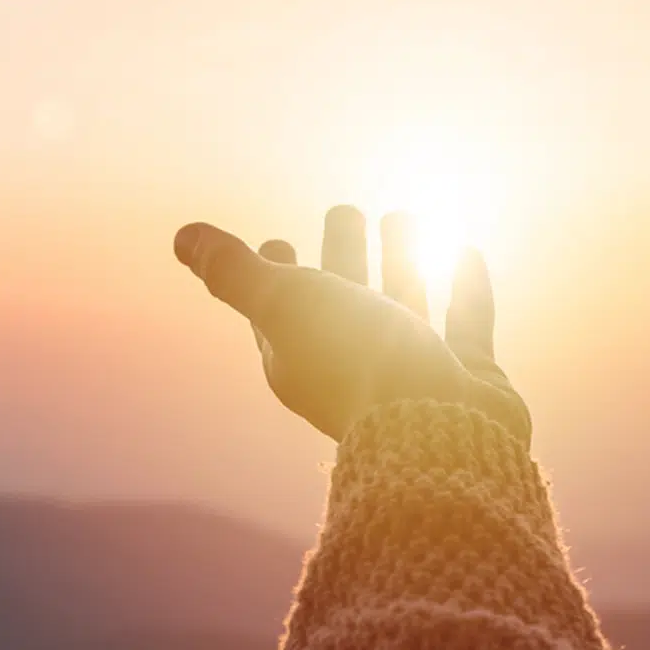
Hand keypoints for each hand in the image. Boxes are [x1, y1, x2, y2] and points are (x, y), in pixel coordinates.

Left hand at [174, 208, 529, 446]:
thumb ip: (234, 273)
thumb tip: (181, 235)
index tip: (277, 240)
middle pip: (343, 296)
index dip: (275, 272)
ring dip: (401, 258)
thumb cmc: (353, 366)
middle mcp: (355, 362)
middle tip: (345, 209)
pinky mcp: (467, 375)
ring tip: (402, 215)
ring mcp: (413, 369)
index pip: (281, 305)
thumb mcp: (284, 307)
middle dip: (341, 252)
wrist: (439, 439)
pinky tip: (468, 249)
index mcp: (303, 353)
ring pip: (403, 301)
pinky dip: (467, 286)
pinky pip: (467, 321)